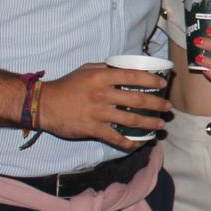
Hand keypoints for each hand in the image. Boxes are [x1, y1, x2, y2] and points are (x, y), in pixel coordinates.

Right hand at [42, 63, 171, 147]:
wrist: (44, 105)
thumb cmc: (66, 85)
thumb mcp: (86, 69)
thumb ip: (106, 68)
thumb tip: (126, 68)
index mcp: (102, 77)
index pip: (133, 76)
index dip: (151, 80)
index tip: (162, 85)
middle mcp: (103, 94)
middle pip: (138, 99)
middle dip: (157, 104)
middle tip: (167, 108)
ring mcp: (99, 113)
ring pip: (131, 120)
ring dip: (149, 123)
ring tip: (160, 125)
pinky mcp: (93, 129)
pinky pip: (116, 138)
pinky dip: (130, 142)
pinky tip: (139, 143)